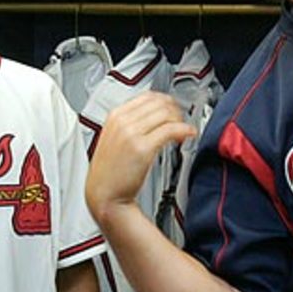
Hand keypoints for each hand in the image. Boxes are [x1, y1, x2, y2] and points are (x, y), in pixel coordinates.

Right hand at [85, 92, 194, 222]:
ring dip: (180, 120)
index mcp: (115, 116)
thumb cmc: (111, 173)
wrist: (104, 195)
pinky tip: (188, 134)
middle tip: (181, 120)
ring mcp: (131, 134)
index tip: (173, 108)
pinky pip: (169, 130)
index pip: (147, 96)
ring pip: (165, 114)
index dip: (166, 101)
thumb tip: (154, 117)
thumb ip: (131, 125)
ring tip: (184, 130)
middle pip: (158, 103)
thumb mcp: (114, 139)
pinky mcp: (142, 148)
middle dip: (175, 110)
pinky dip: (183, 130)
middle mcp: (122, 121)